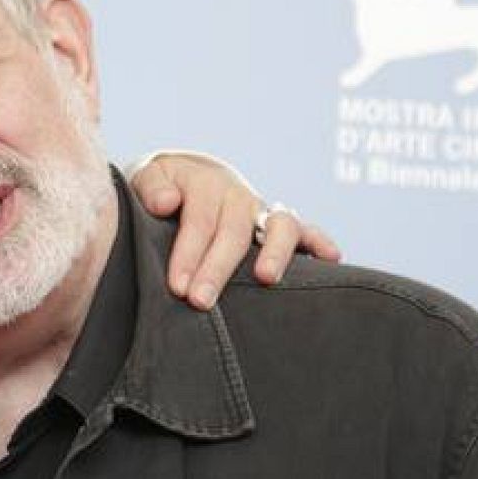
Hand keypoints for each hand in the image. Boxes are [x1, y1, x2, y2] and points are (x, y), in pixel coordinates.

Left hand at [130, 153, 341, 307]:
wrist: (185, 177)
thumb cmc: (161, 189)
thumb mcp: (147, 178)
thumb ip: (152, 188)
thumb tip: (166, 202)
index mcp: (204, 184)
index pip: (199, 220)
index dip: (188, 253)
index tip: (177, 286)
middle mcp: (237, 196)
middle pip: (234, 231)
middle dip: (218, 267)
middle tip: (200, 301)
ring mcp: (262, 211)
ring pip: (280, 225)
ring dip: (276, 251)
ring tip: (267, 277)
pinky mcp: (279, 225)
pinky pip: (306, 231)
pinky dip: (320, 241)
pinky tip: (331, 259)